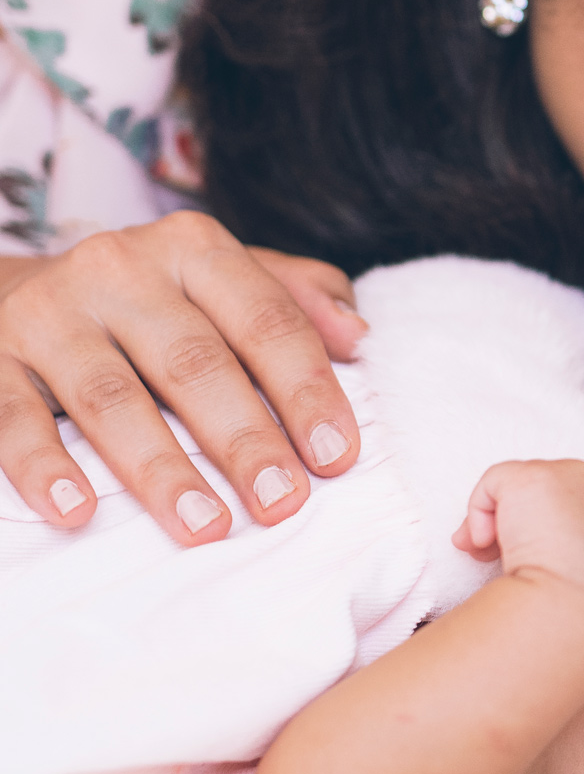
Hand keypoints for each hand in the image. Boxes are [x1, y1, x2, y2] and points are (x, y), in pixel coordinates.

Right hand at [0, 211, 362, 543]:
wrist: (13, 290)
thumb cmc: (148, 299)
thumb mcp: (223, 278)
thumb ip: (297, 297)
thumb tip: (359, 336)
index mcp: (193, 248)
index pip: (265, 320)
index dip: (305, 390)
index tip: (336, 457)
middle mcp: (120, 269)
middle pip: (195, 362)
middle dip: (244, 439)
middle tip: (282, 503)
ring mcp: (50, 312)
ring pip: (111, 397)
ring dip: (161, 468)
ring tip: (205, 525)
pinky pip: (14, 417)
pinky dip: (42, 466)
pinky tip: (76, 511)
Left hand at [453, 459, 583, 618]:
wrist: (572, 609)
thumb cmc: (582, 610)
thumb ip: (577, 545)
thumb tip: (521, 535)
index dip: (556, 529)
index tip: (543, 563)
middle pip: (555, 491)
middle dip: (527, 523)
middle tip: (507, 563)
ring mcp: (572, 474)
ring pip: (524, 487)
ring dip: (503, 522)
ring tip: (493, 558)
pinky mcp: (535, 475)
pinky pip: (494, 484)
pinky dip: (478, 512)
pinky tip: (483, 546)